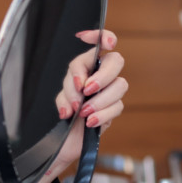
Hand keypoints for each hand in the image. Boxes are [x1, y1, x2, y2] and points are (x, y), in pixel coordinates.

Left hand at [29, 29, 126, 182]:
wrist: (63, 144)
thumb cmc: (63, 118)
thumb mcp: (61, 100)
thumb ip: (70, 89)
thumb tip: (82, 88)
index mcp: (85, 68)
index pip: (98, 45)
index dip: (102, 37)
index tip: (107, 42)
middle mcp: (100, 77)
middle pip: (116, 60)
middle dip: (102, 75)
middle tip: (85, 90)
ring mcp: (109, 93)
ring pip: (120, 84)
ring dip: (100, 99)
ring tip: (82, 112)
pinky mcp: (114, 110)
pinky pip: (117, 107)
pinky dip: (101, 114)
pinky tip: (89, 121)